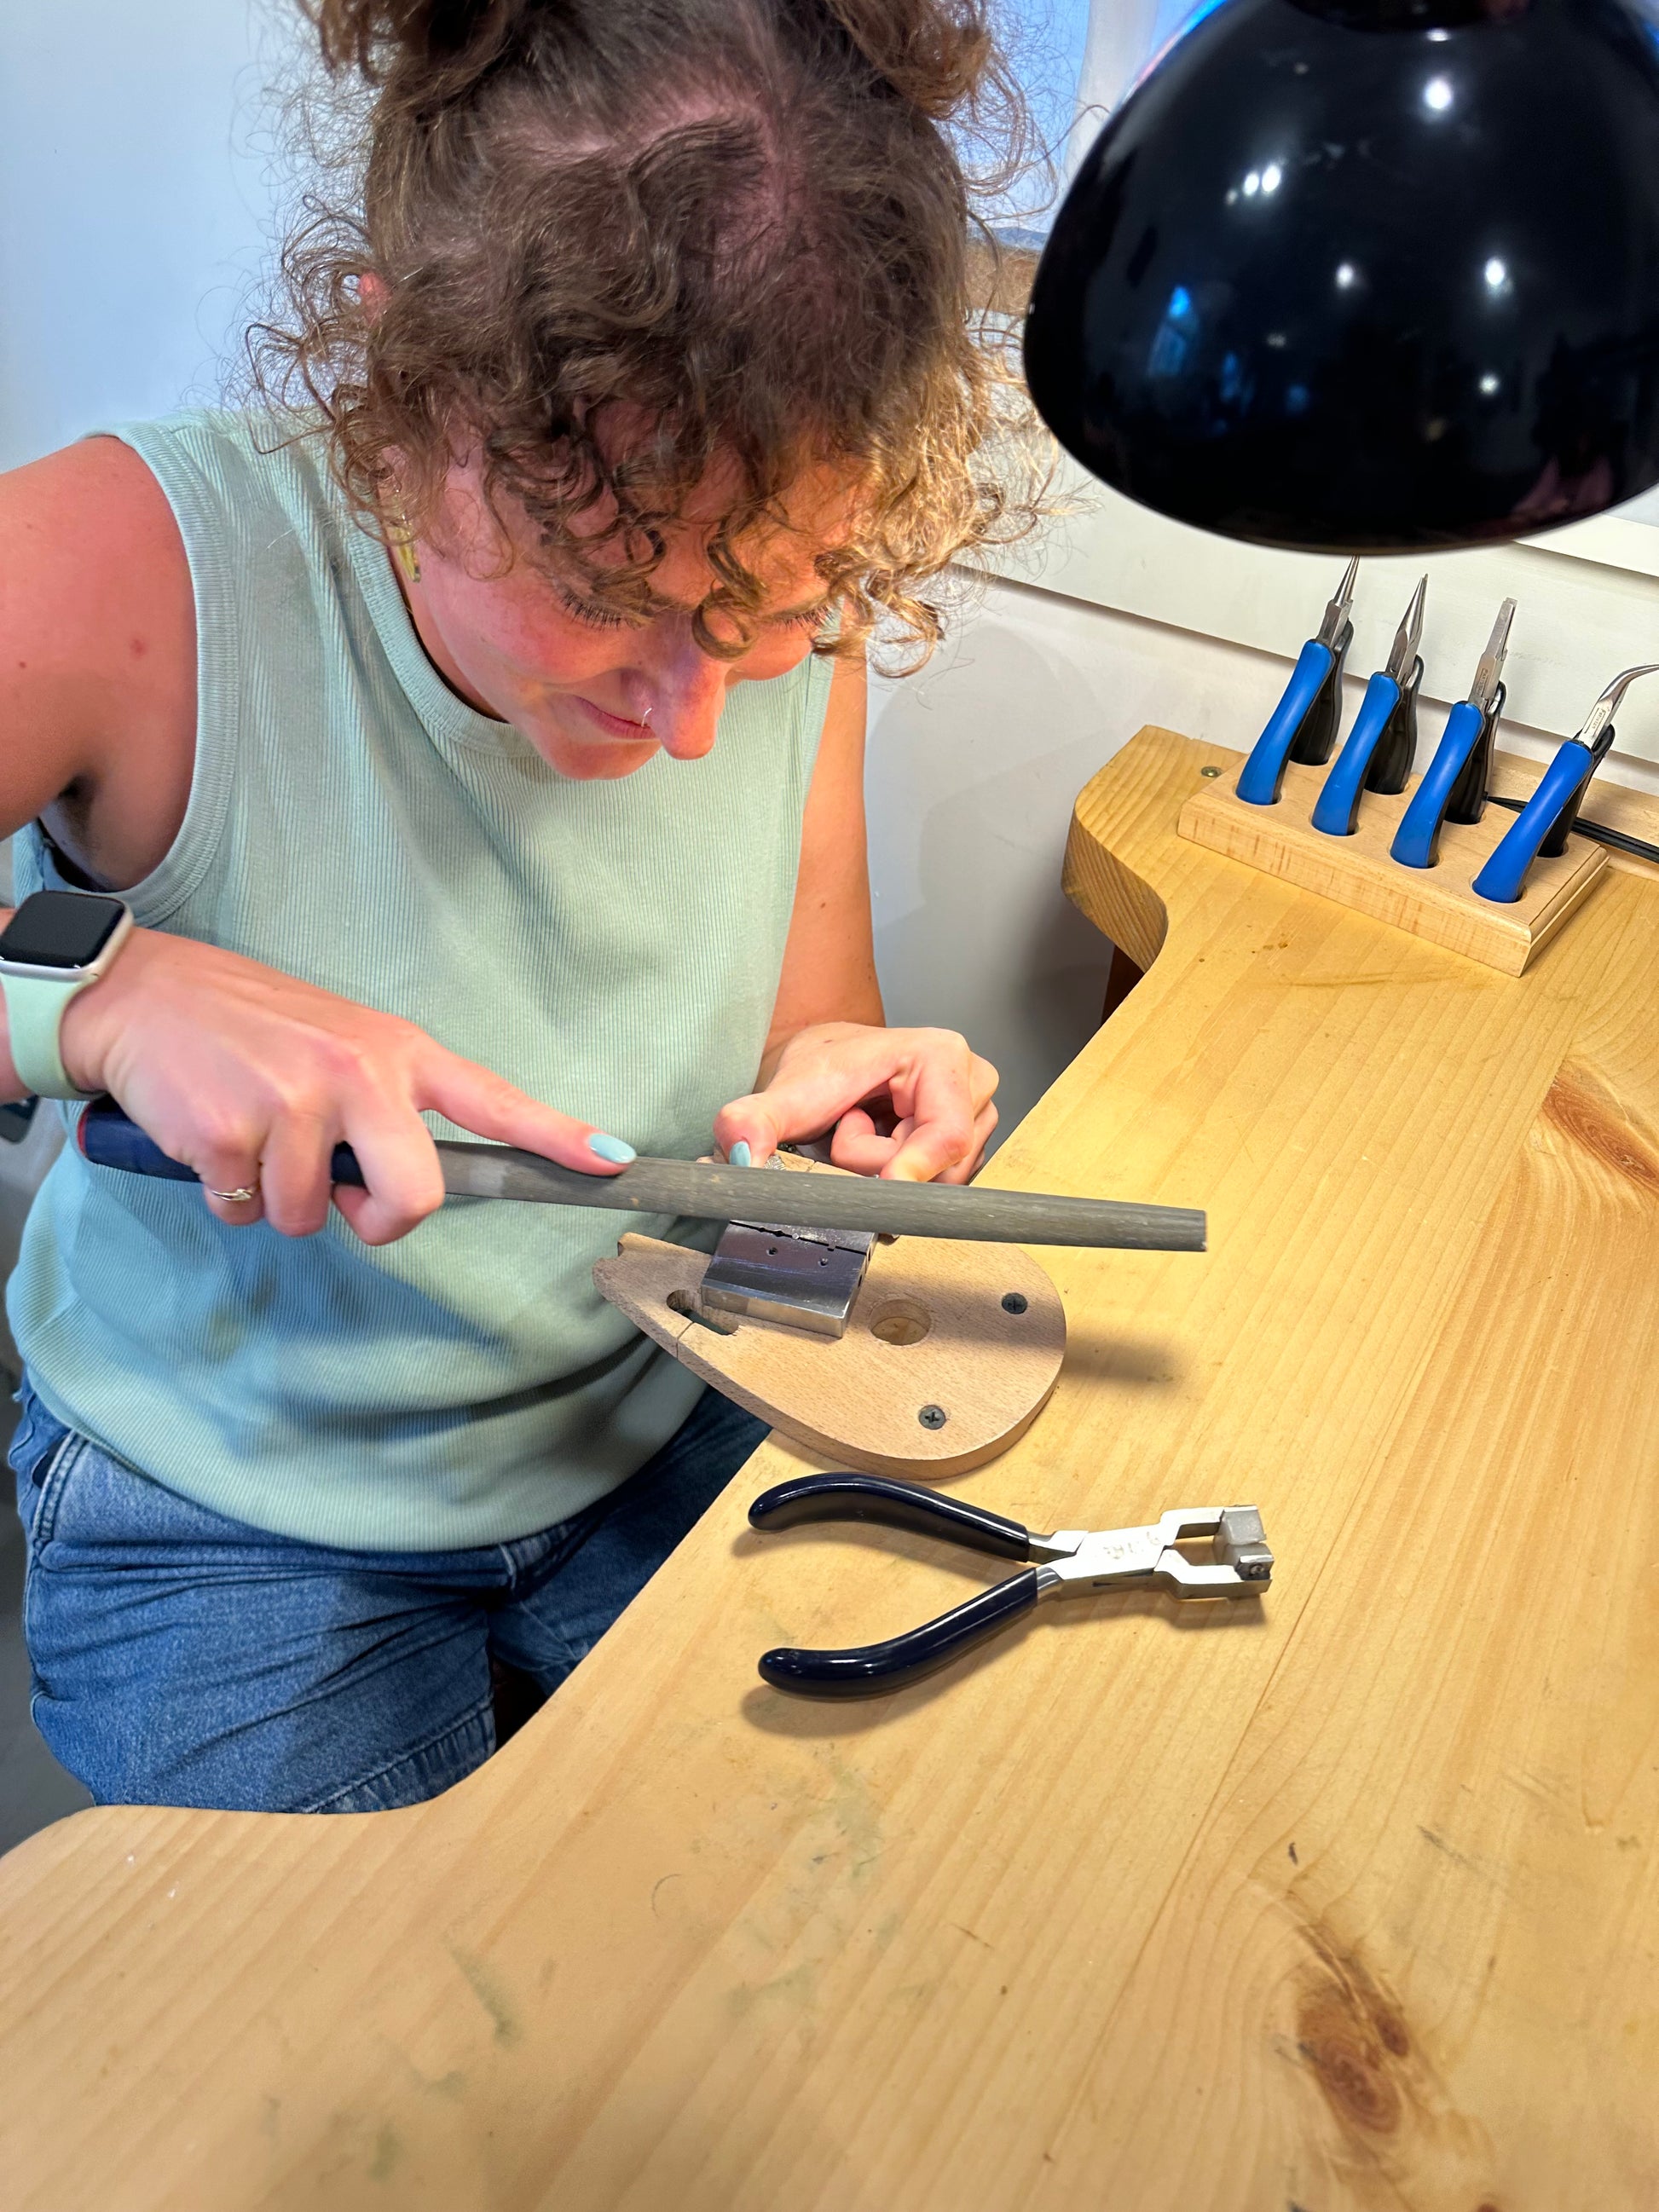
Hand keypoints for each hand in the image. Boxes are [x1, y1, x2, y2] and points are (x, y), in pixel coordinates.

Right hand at [56, 928, 631, 1243]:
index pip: (492, 1099)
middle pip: (416, 1198)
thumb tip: (396, 1189)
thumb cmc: (244, 1028)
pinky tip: (209, 1134)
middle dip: (379, 1219)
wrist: (139, 996)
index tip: (613, 1160)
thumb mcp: (336, 1041)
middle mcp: (359, 1072)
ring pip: (310, 1217)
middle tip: (342, 1195)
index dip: (557, 1136)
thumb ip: (383, 1106)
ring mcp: (297, 1101)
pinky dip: (223, 1193)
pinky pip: (246, 1211)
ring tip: (249, 1129)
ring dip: (274, 1198)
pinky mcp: (234, 1131)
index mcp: (397, 1051)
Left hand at [716, 1022, 997, 1183]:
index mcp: (943, 1056)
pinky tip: (881, 1149)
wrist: (825, 1066)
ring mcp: (976, 1117)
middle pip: (937, 1168)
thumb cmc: (819, 1069)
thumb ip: (755, 1119)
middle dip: (880, 1166)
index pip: (945, 1134)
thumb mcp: (786, 1092)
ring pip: (935, 1184)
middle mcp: (973, 1084)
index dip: (914, 1169)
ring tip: (863, 1131)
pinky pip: (933, 1188)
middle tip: (846, 1126)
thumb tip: (738, 1151)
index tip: (884, 1189)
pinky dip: (897, 1179)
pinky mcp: (968, 1146)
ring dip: (885, 1173)